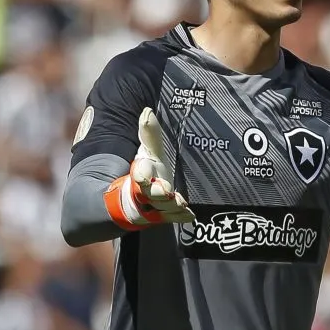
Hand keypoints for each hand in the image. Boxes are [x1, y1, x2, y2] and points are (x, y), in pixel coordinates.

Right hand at [129, 107, 194, 223]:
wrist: (140, 196)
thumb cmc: (148, 169)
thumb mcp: (149, 150)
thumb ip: (150, 133)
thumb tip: (148, 111)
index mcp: (142, 172)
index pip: (139, 173)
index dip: (140, 174)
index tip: (142, 174)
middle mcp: (147, 190)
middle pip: (149, 193)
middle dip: (157, 192)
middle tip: (166, 191)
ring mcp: (155, 205)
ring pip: (162, 208)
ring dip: (171, 206)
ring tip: (180, 203)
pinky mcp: (165, 215)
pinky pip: (173, 218)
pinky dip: (181, 217)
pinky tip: (190, 215)